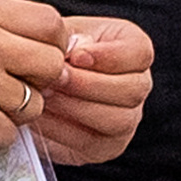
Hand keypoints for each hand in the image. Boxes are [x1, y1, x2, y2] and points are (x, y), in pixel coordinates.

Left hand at [32, 15, 153, 167]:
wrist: (40, 82)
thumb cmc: (56, 51)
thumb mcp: (62, 34)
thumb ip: (68, 38)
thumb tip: (73, 52)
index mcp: (135, 49)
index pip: (139, 52)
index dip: (109, 56)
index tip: (75, 56)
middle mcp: (138, 85)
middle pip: (132, 90)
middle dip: (88, 84)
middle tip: (55, 77)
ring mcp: (127, 120)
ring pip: (117, 119)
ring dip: (75, 107)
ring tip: (45, 95)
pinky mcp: (105, 147)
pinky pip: (90, 143)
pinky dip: (61, 128)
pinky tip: (41, 114)